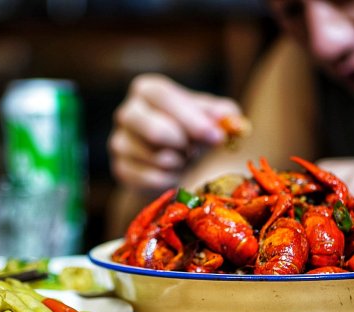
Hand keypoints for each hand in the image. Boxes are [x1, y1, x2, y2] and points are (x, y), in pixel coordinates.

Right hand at [108, 74, 241, 190]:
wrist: (174, 163)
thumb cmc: (193, 131)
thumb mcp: (211, 116)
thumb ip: (224, 115)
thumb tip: (234, 124)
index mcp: (147, 90)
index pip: (164, 96)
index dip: (191, 118)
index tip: (216, 137)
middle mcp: (127, 112)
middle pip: (155, 131)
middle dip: (184, 145)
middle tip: (196, 150)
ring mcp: (120, 141)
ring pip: (155, 158)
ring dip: (180, 163)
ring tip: (185, 159)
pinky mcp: (121, 168)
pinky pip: (151, 178)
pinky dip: (171, 179)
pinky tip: (175, 173)